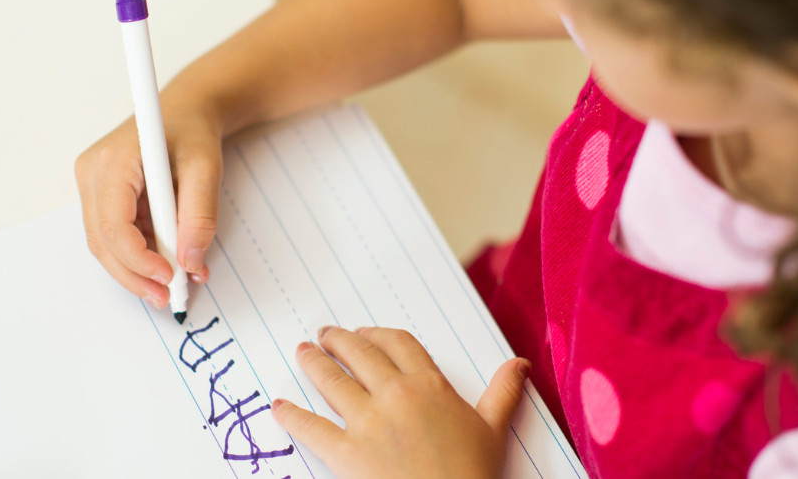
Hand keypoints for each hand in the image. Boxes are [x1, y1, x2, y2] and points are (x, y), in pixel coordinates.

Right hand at [75, 102, 222, 307]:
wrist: (188, 108)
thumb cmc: (193, 130)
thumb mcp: (207, 168)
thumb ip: (200, 215)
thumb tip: (191, 261)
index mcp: (113, 160)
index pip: (112, 224)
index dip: (137, 259)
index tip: (168, 276)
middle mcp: (93, 172)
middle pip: (102, 240)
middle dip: (134, 274)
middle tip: (167, 297)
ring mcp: (93, 184)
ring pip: (106, 243)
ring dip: (136, 269)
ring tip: (171, 285)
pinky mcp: (103, 195)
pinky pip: (115, 234)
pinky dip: (139, 254)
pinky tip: (166, 263)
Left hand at [272, 326, 530, 478]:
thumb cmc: (473, 475)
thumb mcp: (494, 431)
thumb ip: (502, 393)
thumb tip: (518, 363)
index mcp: (430, 386)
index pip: (399, 344)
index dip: (378, 335)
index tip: (366, 334)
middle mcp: (395, 395)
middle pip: (360, 354)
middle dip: (338, 341)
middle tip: (324, 335)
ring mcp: (367, 423)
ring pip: (332, 381)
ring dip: (313, 364)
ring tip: (302, 353)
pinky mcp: (345, 453)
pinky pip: (310, 428)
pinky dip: (290, 416)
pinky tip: (279, 407)